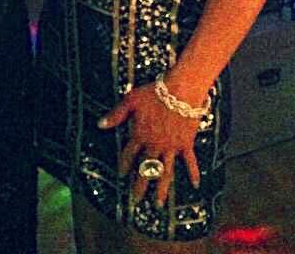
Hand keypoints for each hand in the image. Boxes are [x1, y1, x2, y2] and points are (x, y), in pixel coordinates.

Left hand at [98, 83, 202, 207]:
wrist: (179, 90)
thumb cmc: (154, 92)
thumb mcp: (131, 100)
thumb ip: (116, 114)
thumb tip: (100, 125)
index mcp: (140, 135)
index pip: (129, 154)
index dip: (124, 165)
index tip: (121, 175)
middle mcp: (155, 145)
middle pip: (146, 169)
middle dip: (140, 185)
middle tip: (136, 200)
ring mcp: (171, 147)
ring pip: (165, 172)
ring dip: (162, 189)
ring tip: (159, 204)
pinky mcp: (186, 144)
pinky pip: (190, 162)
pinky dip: (193, 173)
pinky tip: (195, 185)